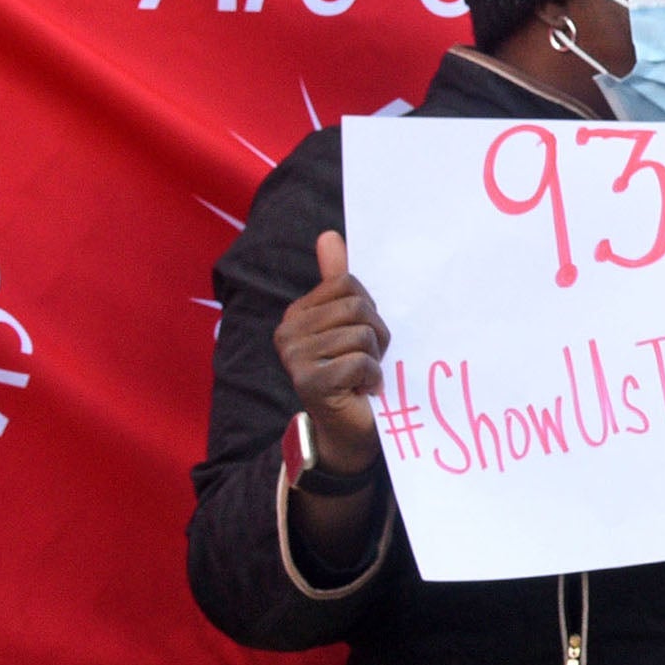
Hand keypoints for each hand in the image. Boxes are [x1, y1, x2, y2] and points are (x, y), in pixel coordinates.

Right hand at [275, 230, 386, 473]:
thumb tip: (329, 235)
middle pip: (358, 306)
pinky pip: (361, 360)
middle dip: (376, 334)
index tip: (362, 336)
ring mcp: (295, 358)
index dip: (369, 310)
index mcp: (297, 313)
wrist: (350, 430)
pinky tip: (360, 391)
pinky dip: (371, 377)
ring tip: (361, 376)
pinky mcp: (310, 382)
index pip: (349, 283)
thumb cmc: (353, 373)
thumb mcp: (350, 322)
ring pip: (362, 334)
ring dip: (374, 358)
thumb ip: (337, 280)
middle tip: (365, 360)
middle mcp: (288, 333)